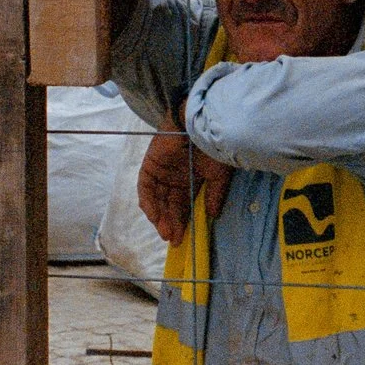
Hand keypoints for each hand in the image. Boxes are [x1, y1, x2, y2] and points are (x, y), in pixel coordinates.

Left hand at [138, 127, 232, 245]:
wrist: (202, 125)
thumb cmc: (213, 148)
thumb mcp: (219, 176)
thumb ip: (215, 196)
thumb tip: (213, 216)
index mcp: (191, 178)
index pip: (183, 204)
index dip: (181, 221)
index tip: (181, 238)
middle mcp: (175, 176)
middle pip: (169, 204)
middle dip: (170, 222)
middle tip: (173, 239)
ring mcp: (161, 170)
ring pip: (157, 198)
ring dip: (159, 216)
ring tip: (165, 231)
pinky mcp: (150, 165)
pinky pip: (145, 187)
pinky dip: (148, 202)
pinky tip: (154, 216)